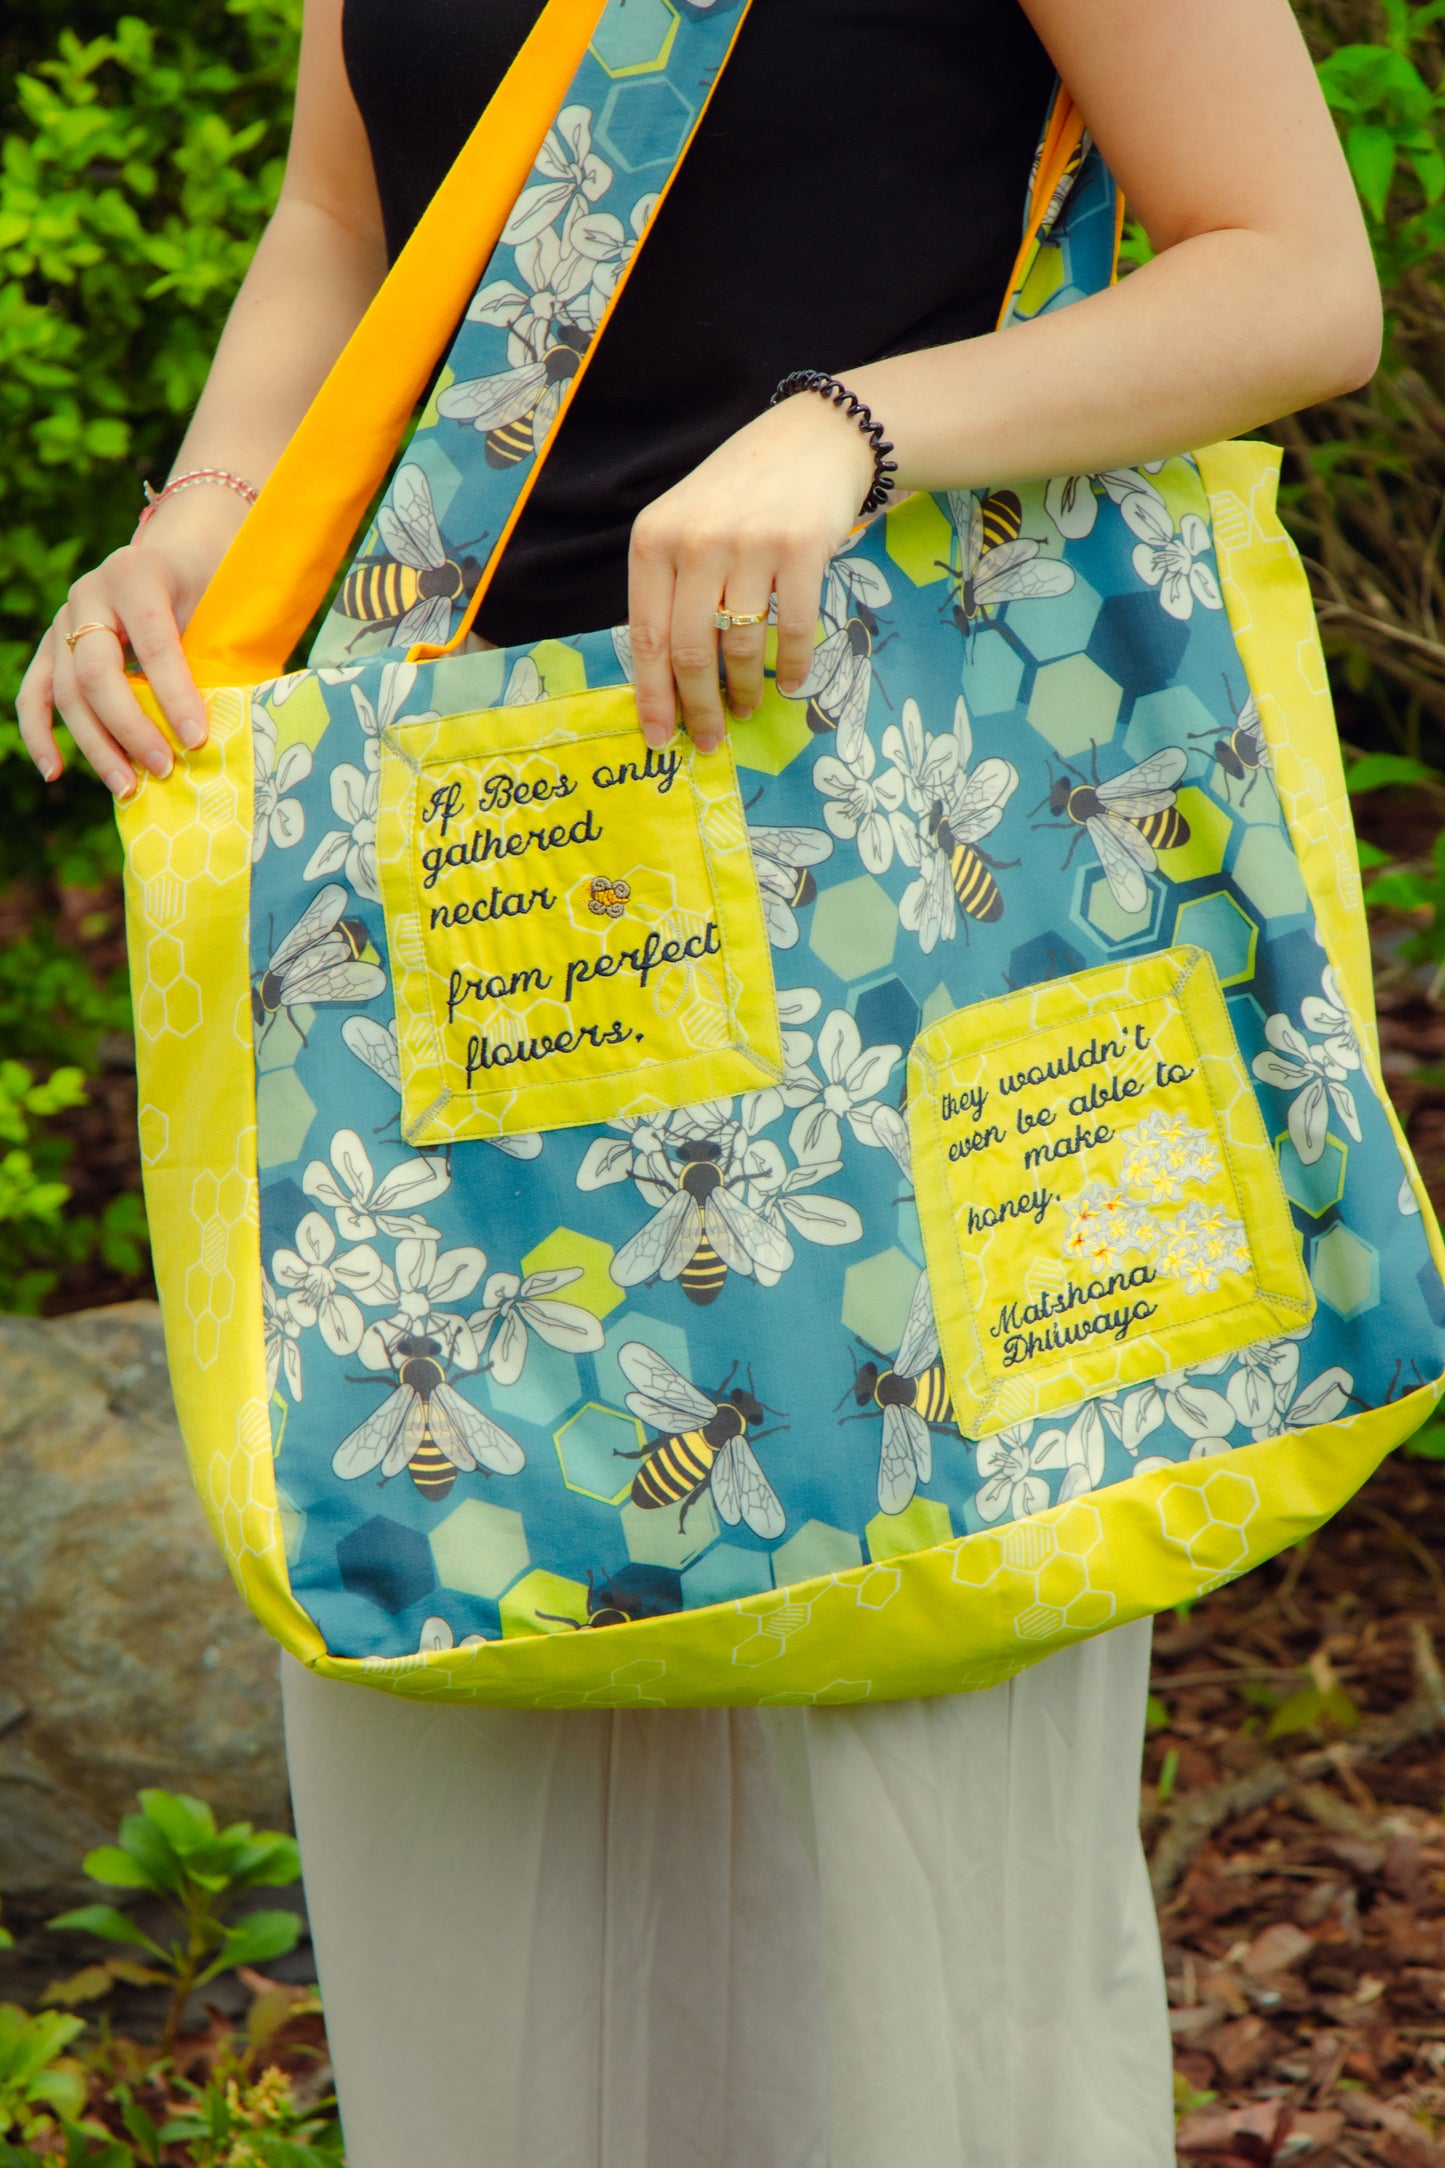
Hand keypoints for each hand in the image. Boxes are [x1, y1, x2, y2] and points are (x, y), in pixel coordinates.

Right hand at [16, 491, 246, 796]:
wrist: (179, 555)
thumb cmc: (209, 589)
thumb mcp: (218, 608)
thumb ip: (215, 656)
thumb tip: (231, 731)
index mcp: (138, 576)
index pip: (153, 645)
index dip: (175, 695)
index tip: (198, 739)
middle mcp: (90, 593)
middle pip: (96, 673)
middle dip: (131, 728)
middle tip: (164, 768)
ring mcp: (64, 618)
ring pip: (66, 691)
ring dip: (96, 745)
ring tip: (128, 788)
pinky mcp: (52, 643)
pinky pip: (35, 692)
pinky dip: (40, 733)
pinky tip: (56, 773)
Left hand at [628, 390, 875, 753]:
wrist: (810, 440)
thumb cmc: (739, 494)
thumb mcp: (684, 527)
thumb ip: (668, 589)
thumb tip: (664, 680)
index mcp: (654, 540)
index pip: (646, 637)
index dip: (652, 696)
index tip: (659, 738)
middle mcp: (696, 541)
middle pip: (690, 652)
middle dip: (698, 708)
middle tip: (709, 739)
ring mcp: (749, 544)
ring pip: (740, 646)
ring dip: (744, 690)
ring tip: (747, 707)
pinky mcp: (800, 549)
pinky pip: (793, 631)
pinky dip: (793, 667)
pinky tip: (791, 683)